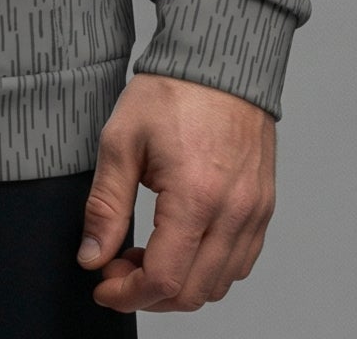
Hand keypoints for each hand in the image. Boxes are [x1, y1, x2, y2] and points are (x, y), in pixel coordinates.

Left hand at [75, 72, 276, 312]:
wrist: (219, 61)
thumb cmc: (171, 93)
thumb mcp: (121, 141)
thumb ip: (106, 206)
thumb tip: (92, 256)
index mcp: (196, 197)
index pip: (164, 279)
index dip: (127, 294)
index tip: (103, 284)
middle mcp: (234, 213)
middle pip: (193, 293)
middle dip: (148, 294)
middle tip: (118, 267)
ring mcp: (254, 213)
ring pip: (219, 284)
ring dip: (179, 285)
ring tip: (146, 254)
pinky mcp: (263, 208)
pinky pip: (239, 262)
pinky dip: (208, 270)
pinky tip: (180, 246)